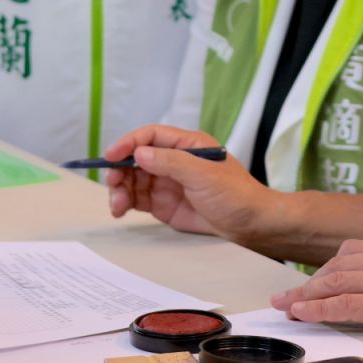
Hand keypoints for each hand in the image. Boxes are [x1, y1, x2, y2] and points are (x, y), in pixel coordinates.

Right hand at [103, 124, 263, 239]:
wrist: (251, 226)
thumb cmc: (236, 194)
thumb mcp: (204, 175)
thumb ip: (171, 162)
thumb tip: (139, 153)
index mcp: (187, 145)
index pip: (150, 136)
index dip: (128, 143)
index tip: (111, 156)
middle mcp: (174, 161)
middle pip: (136, 159)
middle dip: (120, 170)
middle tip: (112, 184)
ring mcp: (168, 183)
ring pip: (133, 180)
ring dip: (120, 189)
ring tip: (118, 206)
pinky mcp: (164, 204)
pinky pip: (138, 199)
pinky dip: (125, 202)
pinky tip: (120, 209)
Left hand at [271, 240, 362, 340]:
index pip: (351, 252)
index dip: (326, 269)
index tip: (310, 283)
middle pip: (338, 266)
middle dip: (309, 283)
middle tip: (287, 297)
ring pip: (336, 282)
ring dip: (306, 296)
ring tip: (287, 306)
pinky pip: (344, 304)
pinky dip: (318, 309)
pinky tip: (303, 314)